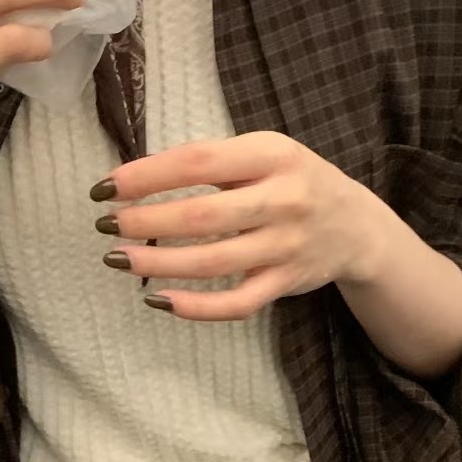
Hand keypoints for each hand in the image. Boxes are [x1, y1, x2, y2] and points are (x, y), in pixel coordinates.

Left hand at [91, 133, 394, 320]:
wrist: (356, 225)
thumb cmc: (292, 182)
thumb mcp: (264, 153)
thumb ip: (213, 162)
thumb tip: (136, 180)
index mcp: (273, 154)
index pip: (199, 161)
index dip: (147, 175)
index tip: (107, 186)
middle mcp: (284, 199)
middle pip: (203, 216)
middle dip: (145, 221)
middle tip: (105, 224)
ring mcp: (286, 246)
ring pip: (214, 262)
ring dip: (158, 263)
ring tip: (118, 259)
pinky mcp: (285, 284)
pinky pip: (237, 303)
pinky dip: (196, 308)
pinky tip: (160, 301)